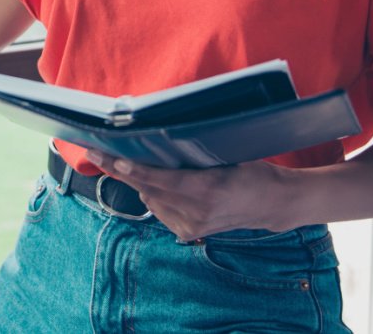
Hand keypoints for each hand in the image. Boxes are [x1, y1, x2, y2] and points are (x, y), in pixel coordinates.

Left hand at [85, 150, 301, 241]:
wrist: (273, 204)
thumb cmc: (253, 171)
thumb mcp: (227, 156)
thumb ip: (194, 154)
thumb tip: (158, 138)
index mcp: (208, 190)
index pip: (161, 179)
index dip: (133, 170)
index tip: (111, 159)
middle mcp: (197, 212)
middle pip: (149, 189)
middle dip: (123, 171)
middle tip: (98, 154)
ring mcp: (193, 226)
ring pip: (152, 200)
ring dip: (141, 182)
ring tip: (130, 163)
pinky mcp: (190, 233)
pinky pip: (160, 210)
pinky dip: (155, 196)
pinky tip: (161, 185)